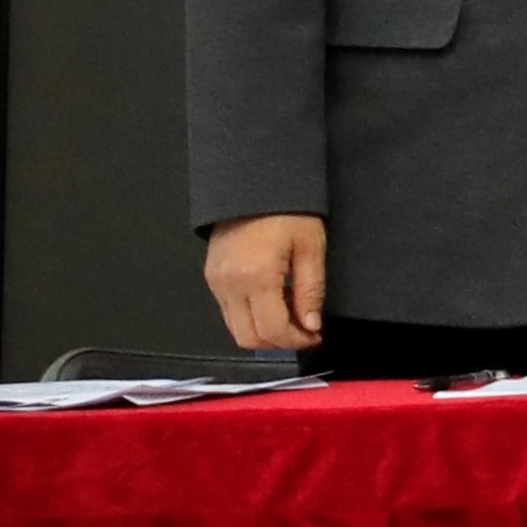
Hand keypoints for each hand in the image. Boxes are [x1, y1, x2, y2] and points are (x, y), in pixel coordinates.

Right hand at [203, 213, 326, 353]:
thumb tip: (311, 326)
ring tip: (291, 318)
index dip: (296, 341)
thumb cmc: (289, 212)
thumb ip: (311, 290)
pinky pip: (228, 312)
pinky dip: (250, 318)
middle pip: (248, 338)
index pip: (272, 330)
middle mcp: (229, 286)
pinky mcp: (210, 277)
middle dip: (279, 343)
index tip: (316, 336)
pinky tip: (272, 304)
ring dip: (263, 333)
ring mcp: (215, 283)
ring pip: (235, 329)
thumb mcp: (311, 247)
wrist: (252, 183)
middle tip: (304, 331)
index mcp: (256, 278)